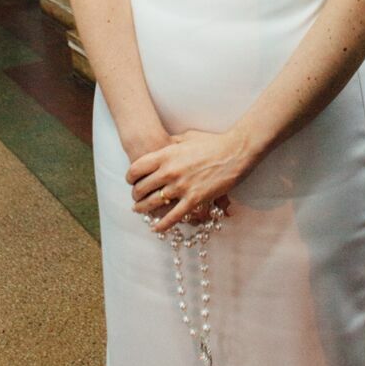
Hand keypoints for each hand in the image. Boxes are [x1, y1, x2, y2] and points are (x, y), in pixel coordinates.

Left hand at [127, 128, 254, 231]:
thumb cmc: (212, 141)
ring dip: (144, 209)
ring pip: (154, 203)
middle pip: (142, 188)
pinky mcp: (194, 199)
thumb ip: (173, 143)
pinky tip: (156, 228)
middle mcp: (170, 171)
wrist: (235, 151)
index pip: (137, 168)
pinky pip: (173, 216)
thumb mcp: (187, 137)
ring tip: (140, 211)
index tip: (131, 181)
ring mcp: (181, 186)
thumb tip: (164, 144)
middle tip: (135, 198)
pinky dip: (162, 225)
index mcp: (166, 154)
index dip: (130, 177)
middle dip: (135, 195)